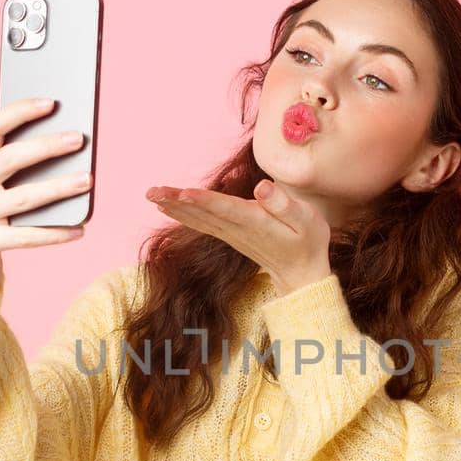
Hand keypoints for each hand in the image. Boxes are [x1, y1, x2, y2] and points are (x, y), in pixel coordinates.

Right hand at [0, 97, 91, 304]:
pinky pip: (27, 236)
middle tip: (79, 139)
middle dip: (47, 146)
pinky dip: (56, 232)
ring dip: (59, 188)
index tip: (51, 103)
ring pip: (23, 197)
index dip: (20, 111)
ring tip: (88, 180)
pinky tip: (80, 228)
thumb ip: (20, 165)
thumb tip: (67, 145)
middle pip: (10, 158)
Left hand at [145, 179, 332, 293]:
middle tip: (151, 191)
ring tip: (152, 195)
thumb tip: (261, 186)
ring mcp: (232, 234)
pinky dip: (184, 214)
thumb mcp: (307, 220)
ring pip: (199, 218)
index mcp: (256, 222)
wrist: (302, 274)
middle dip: (177, 200)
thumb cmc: (308, 243)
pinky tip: (168, 207)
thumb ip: (284, 204)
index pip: (226, 208)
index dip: (204, 200)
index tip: (182, 192)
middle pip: (203, 212)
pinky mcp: (230, 236)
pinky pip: (202, 224)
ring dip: (174, 206)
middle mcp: (239, 229)